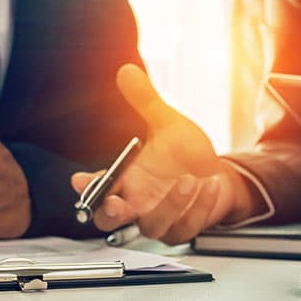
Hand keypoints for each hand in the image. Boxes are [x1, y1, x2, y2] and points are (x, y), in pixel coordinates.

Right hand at [71, 64, 263, 244]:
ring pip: (152, 225)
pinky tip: (209, 186)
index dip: (85, 187)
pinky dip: (197, 208)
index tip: (80, 179)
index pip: (96, 188)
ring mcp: (159, 220)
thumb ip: (146, 101)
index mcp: (126, 181)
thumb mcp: (167, 124)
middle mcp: (137, 204)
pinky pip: (185, 227)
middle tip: (116, 204)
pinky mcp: (183, 229)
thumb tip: (127, 71)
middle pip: (108, 220)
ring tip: (189, 180)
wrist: (220, 174)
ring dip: (170, 205)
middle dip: (109, 214)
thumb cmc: (187, 155)